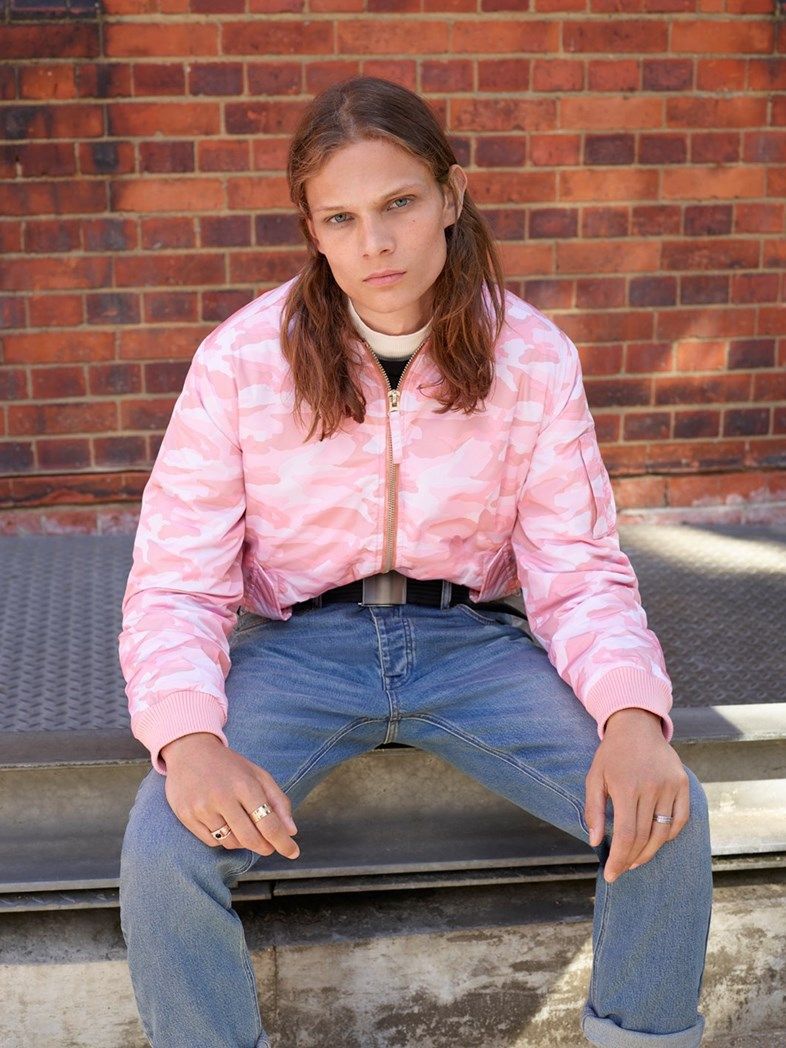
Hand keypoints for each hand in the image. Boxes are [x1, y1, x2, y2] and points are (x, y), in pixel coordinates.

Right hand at [160, 733, 299, 859]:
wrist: (189, 751)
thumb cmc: (229, 765)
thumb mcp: (258, 775)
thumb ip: (278, 802)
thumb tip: (291, 832)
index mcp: (245, 784)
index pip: (269, 824)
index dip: (283, 843)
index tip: (293, 852)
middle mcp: (222, 797)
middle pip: (250, 839)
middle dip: (265, 847)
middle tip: (270, 846)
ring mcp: (202, 808)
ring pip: (231, 843)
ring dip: (243, 842)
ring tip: (245, 827)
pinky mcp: (186, 816)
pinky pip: (212, 841)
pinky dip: (224, 839)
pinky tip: (225, 824)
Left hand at [584, 709, 689, 882]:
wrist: (636, 726)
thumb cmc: (612, 754)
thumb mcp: (594, 777)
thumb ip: (594, 810)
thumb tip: (595, 842)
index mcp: (626, 787)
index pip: (627, 835)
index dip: (619, 859)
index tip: (611, 875)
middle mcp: (651, 787)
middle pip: (645, 837)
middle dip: (631, 859)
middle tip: (621, 870)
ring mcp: (671, 785)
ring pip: (664, 832)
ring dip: (650, 852)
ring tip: (635, 861)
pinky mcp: (683, 784)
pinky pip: (681, 819)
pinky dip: (669, 835)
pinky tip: (656, 842)